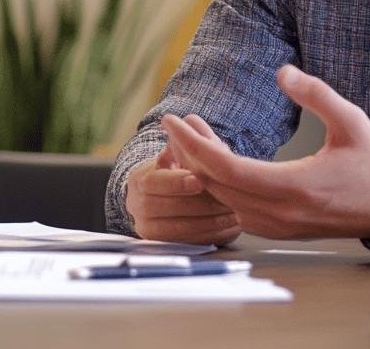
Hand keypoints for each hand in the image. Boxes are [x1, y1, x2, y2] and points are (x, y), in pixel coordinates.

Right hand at [123, 147, 241, 245]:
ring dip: (208, 221)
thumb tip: (190, 122)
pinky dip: (210, 235)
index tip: (198, 180)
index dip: (176, 182)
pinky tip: (228, 227)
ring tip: (232, 213)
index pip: (154, 183)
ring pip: (178, 230)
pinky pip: (186, 244)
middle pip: (166, 209)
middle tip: (225, 199)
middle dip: (199, 204)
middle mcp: (137, 207)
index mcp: (139, 180)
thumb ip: (187, 141)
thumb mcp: (181, 154)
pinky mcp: (163, 246)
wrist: (168, 197)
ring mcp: (148, 229)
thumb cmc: (180, 170)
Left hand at [161, 64, 369, 239]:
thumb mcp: (351, 120)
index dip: (194, 144)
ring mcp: (277, 225)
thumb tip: (282, 71)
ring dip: (201, 168)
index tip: (175, 119)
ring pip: (221, 199)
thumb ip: (316, 94)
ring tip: (192, 135)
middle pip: (215, 186)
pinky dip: (217, 184)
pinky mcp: (277, 228)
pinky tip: (215, 158)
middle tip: (175, 123)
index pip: (227, 169)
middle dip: (188, 153)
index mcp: (294, 187)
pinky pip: (234, 208)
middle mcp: (280, 213)